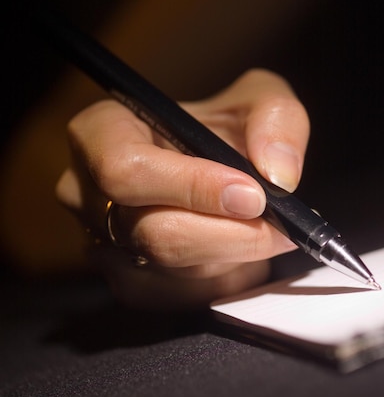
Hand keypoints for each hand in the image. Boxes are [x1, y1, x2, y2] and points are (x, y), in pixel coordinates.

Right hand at [55, 69, 309, 308]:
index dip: (193, 187)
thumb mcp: (260, 100)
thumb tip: (278, 174)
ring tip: (265, 231)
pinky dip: (223, 277)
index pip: (127, 169)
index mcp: (102, 132)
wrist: (216, 167)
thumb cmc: (225, 128)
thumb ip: (276, 119)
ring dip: (231, 256)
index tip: (252, 195)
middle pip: (152, 232)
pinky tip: (241, 251)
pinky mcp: (128, 282)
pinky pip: (180, 296)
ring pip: (172, 270)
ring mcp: (102, 243)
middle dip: (229, 234)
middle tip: (281, 227)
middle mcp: (88, 191)